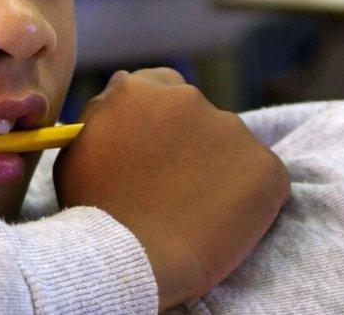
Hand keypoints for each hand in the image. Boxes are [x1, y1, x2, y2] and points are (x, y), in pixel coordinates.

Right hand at [54, 68, 289, 309]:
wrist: (130, 259)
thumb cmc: (92, 210)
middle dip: (189, 140)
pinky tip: (220, 222)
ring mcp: (231, 130)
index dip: (160, 117)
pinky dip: (248, 197)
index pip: (161, 84)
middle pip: (197, 112)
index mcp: (136, 90)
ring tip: (194, 210)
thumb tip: (122, 92)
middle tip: (173, 184)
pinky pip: (261, 177)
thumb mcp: (76, 149)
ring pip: (229, 144)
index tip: (157, 145)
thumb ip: (103, 114)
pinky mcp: (266, 167)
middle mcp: (187, 98)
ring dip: (218, 167)